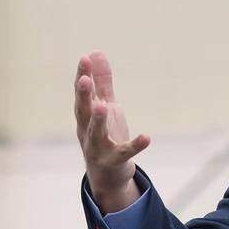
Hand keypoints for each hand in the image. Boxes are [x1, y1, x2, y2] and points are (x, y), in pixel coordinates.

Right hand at [74, 51, 149, 212]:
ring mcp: (98, 148)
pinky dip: (135, 145)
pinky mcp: (114, 161)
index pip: (82, 93)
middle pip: (82, 111)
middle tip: (84, 78)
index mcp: (85, 116)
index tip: (84, 58)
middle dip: (83, 95)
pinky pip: (125, 153)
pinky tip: (146, 137)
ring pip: (95, 133)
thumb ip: (101, 81)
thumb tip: (95, 53)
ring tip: (104, 105)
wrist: (107, 175)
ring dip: (98, 120)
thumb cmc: (104, 136)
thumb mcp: (105, 107)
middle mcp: (86, 131)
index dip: (82, 76)